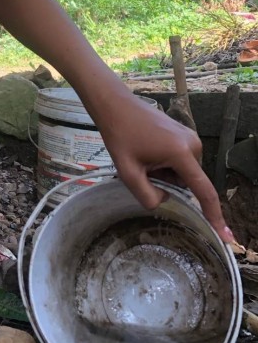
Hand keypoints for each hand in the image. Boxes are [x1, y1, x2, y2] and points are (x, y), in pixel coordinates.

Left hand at [98, 95, 233, 243]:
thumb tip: (165, 200)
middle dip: (167, 182)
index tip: (225, 235)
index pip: (203, 191)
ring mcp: (191, 138)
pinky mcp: (186, 134)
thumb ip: (148, 196)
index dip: (213, 215)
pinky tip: (149, 150)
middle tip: (143, 168)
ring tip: (144, 157)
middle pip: (187, 181)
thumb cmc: (121, 136)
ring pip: (183, 171)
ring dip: (166, 172)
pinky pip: (181, 160)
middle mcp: (193, 145)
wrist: (117, 107)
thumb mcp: (128, 173)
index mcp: (181, 154)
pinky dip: (166, 163)